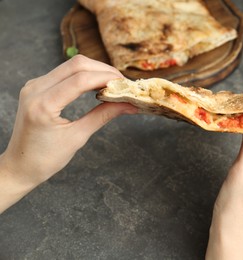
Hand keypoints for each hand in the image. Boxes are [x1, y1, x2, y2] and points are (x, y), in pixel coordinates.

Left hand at [0, 55, 136, 212]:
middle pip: (77, 65)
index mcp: (43, 105)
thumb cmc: (46, 158)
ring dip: (95, 71)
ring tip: (113, 85)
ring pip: (71, 65)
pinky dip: (84, 75)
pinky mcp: (37, 86)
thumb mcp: (78, 137)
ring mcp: (34, 85)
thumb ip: (103, 116)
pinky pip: (64, 72)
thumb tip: (129, 105)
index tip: (126, 85)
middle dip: (104, 71)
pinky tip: (97, 86)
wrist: (19, 165)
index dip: (107, 78)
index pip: (80, 80)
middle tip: (123, 84)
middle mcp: (35, 89)